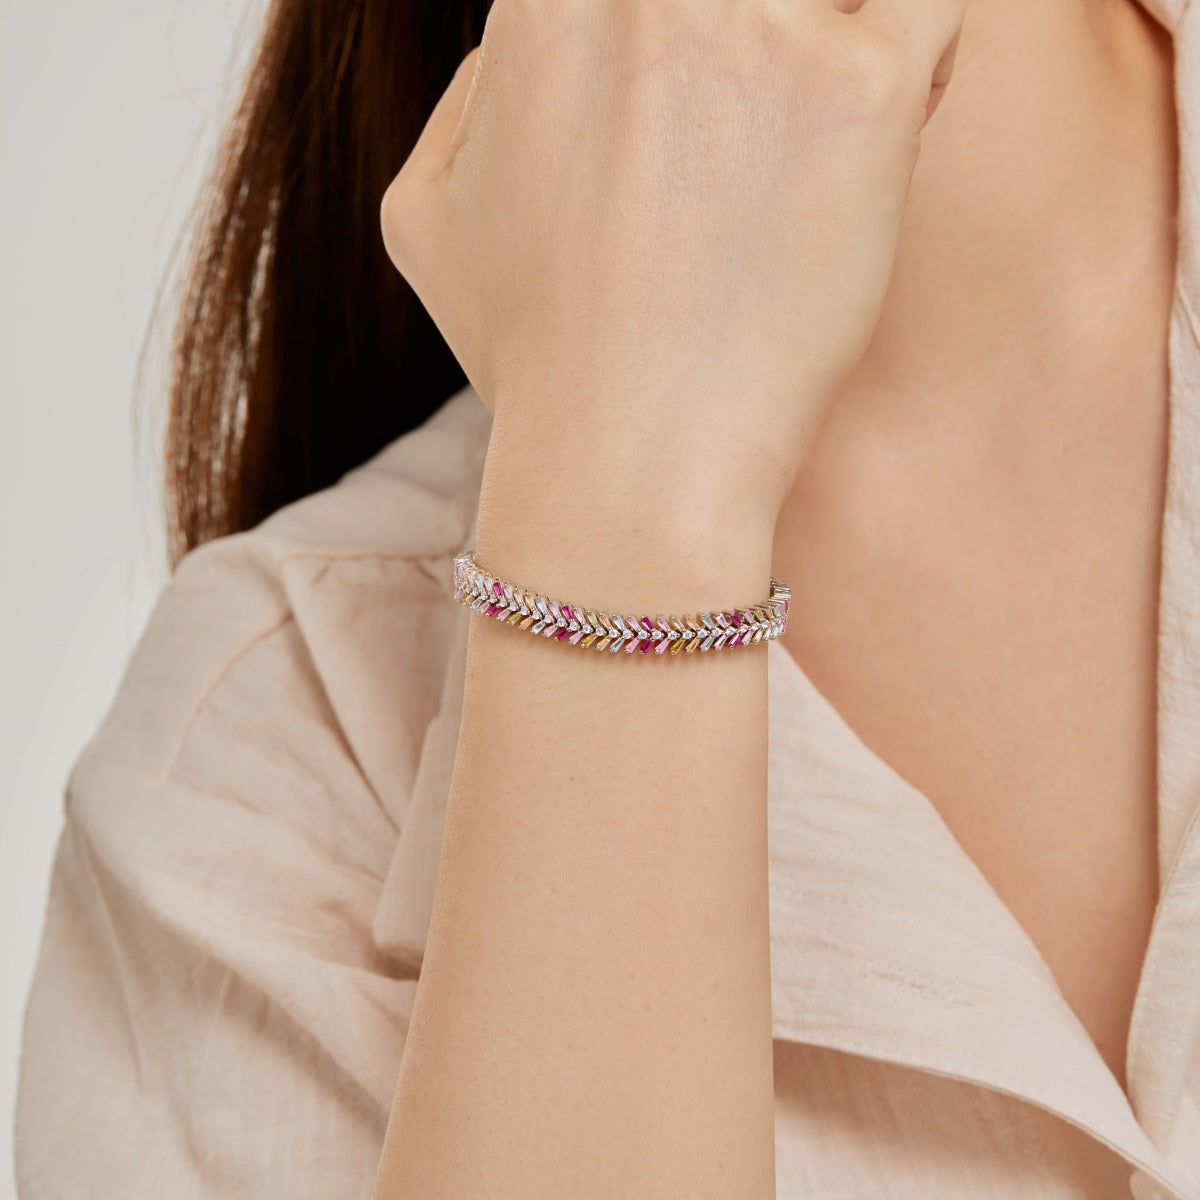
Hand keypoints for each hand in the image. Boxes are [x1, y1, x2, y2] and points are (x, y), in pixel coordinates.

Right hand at [381, 0, 963, 518]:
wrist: (630, 464)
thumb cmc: (533, 359)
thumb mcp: (426, 215)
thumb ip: (470, 97)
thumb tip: (515, 48)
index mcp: (549, 0)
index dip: (667, 38)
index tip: (684, 113)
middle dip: (745, 46)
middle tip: (749, 130)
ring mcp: (764, 29)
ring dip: (826, 42)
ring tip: (806, 137)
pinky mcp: (865, 93)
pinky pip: (931, 4)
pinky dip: (918, 46)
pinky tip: (886, 115)